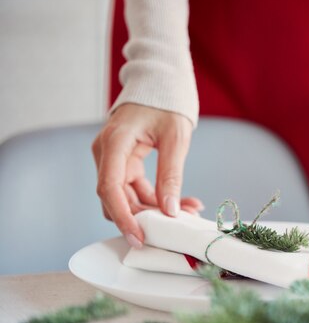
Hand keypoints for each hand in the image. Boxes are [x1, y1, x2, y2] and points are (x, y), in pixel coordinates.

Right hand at [92, 104, 202, 247]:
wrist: (161, 85)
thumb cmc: (166, 104)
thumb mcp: (175, 139)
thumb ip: (171, 175)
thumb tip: (171, 210)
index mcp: (115, 142)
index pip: (109, 188)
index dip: (123, 216)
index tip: (139, 236)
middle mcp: (107, 153)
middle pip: (116, 198)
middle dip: (145, 216)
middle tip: (175, 226)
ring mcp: (113, 158)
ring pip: (127, 197)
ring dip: (154, 209)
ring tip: (188, 211)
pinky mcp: (123, 163)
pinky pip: (135, 188)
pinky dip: (155, 198)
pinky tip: (182, 203)